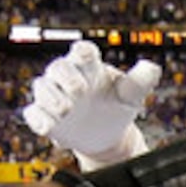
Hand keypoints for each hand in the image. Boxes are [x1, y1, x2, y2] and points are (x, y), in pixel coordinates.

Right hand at [22, 40, 159, 163]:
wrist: (107, 135)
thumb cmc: (117, 106)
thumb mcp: (131, 95)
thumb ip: (140, 81)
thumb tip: (152, 67)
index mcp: (88, 66)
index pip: (81, 51)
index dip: (83, 52)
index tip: (88, 58)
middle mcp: (67, 77)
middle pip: (58, 67)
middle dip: (66, 78)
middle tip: (81, 93)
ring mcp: (53, 96)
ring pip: (42, 87)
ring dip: (51, 98)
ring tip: (66, 111)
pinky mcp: (44, 116)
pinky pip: (33, 113)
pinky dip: (38, 119)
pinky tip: (48, 127)